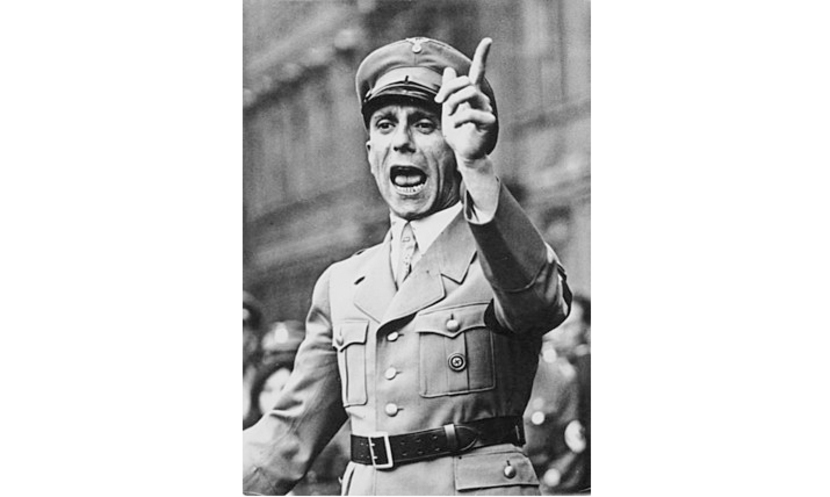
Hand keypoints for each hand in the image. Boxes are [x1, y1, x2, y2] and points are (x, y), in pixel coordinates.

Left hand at [435, 38, 495, 162]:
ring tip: (448, 113)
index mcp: (473, 94)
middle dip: (448, 89)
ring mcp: (486, 110)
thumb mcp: (448, 109)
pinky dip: (459, 118)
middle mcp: (481, 99)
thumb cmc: (458, 133)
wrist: (464, 154)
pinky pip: (471, 113)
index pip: (478, 71)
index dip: (482, 55)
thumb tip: (448, 69)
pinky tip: (456, 125)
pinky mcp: (488, 122)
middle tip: (439, 102)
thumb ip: (448, 91)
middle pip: (466, 82)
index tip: (488, 40)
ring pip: (470, 93)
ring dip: (453, 101)